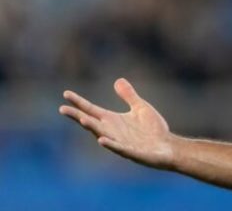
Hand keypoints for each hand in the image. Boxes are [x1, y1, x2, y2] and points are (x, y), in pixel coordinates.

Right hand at [59, 78, 175, 169]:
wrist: (168, 147)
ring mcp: (120, 142)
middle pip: (91, 122)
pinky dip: (110, 144)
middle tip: (62, 108)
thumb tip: (118, 80)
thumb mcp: (140, 108)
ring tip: (82, 120)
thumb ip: (128, 96)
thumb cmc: (153, 129)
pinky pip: (119, 148)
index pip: (91, 110)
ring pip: (102, 135)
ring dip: (92, 128)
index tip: (66, 93)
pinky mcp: (132, 152)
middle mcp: (112, 131)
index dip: (79, 102)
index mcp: (113, 121)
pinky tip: (102, 140)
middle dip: (77, 116)